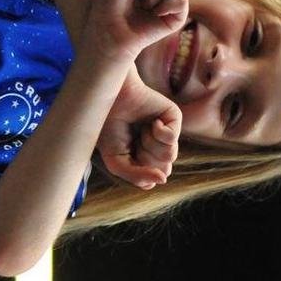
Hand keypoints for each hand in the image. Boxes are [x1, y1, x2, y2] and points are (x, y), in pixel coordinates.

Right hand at [96, 67, 181, 189]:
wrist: (107, 99)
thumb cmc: (108, 129)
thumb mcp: (116, 162)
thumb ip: (137, 177)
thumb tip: (164, 179)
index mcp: (145, 159)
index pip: (152, 181)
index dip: (138, 171)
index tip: (125, 154)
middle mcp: (159, 147)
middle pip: (164, 170)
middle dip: (145, 157)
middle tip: (132, 140)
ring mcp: (168, 133)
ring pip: (170, 156)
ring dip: (149, 144)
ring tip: (140, 128)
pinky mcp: (174, 118)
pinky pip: (173, 138)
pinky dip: (158, 131)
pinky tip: (151, 120)